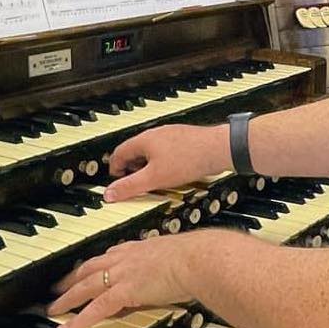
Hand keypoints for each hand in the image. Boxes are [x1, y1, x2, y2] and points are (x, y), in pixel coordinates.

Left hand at [47, 235, 201, 327]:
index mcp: (139, 248)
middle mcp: (125, 258)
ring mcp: (122, 274)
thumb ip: (168, 266)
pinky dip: (78, 321)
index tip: (85, 269)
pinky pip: (94, 309)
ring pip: (85, 287)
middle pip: (89, 268)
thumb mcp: (178, 258)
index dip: (94, 264)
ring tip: (53, 309)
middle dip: (71, 278)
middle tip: (57, 287)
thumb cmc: (197, 259)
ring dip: (66, 298)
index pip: (109, 255)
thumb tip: (171, 277)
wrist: (197, 259)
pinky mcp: (123, 292)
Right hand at [103, 124, 228, 201]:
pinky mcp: (184, 139)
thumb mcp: (154, 178)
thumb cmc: (188, 159)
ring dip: (147, 165)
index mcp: (144, 140)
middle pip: (135, 150)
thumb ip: (130, 186)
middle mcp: (156, 133)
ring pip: (151, 150)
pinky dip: (162, 162)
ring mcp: (171, 134)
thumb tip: (110, 193)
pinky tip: (171, 172)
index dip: (114, 168)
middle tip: (133, 182)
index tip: (116, 180)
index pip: (119, 152)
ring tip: (152, 179)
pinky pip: (166, 150)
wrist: (218, 149)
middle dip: (131, 167)